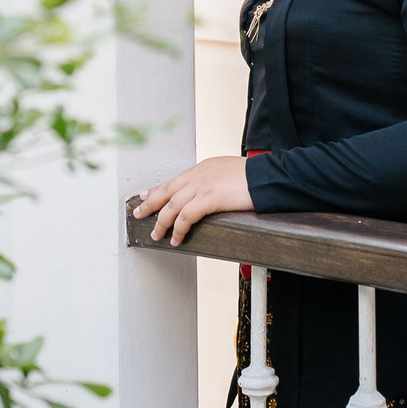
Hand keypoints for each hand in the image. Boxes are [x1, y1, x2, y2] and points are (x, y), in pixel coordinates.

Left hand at [130, 156, 252, 245]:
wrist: (267, 176)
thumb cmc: (255, 177)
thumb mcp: (229, 173)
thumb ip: (216, 181)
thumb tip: (212, 194)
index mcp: (203, 168)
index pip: (175, 180)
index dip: (158, 189)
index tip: (146, 195)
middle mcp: (198, 174)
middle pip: (167, 190)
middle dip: (150, 204)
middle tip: (139, 213)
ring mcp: (202, 186)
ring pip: (172, 206)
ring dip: (162, 222)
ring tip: (157, 235)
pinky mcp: (209, 198)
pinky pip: (186, 217)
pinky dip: (178, 229)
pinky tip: (176, 238)